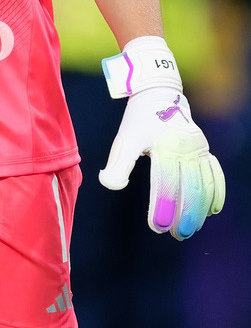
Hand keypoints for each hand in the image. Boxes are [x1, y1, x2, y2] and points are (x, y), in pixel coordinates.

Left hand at [99, 87, 224, 239]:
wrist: (158, 94)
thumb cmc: (138, 121)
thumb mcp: (125, 140)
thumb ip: (117, 165)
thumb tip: (112, 185)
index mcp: (165, 146)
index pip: (166, 183)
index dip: (163, 207)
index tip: (157, 226)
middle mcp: (186, 147)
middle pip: (190, 188)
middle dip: (184, 214)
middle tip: (176, 234)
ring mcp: (199, 148)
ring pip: (204, 184)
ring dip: (200, 209)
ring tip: (190, 228)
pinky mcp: (205, 148)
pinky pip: (215, 174)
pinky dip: (216, 193)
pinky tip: (211, 211)